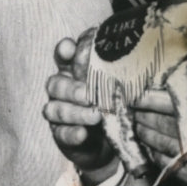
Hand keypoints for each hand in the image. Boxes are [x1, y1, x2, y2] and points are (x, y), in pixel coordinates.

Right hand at [43, 37, 117, 183]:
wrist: (116, 135)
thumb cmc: (118, 100)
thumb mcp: (121, 83)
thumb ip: (119, 69)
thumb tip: (132, 54)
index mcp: (74, 70)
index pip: (64, 55)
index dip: (64, 51)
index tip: (70, 49)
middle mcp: (62, 88)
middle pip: (55, 84)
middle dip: (71, 89)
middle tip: (89, 96)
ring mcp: (59, 112)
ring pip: (54, 109)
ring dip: (74, 113)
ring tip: (95, 117)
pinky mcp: (61, 135)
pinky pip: (60, 134)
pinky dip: (71, 134)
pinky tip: (82, 134)